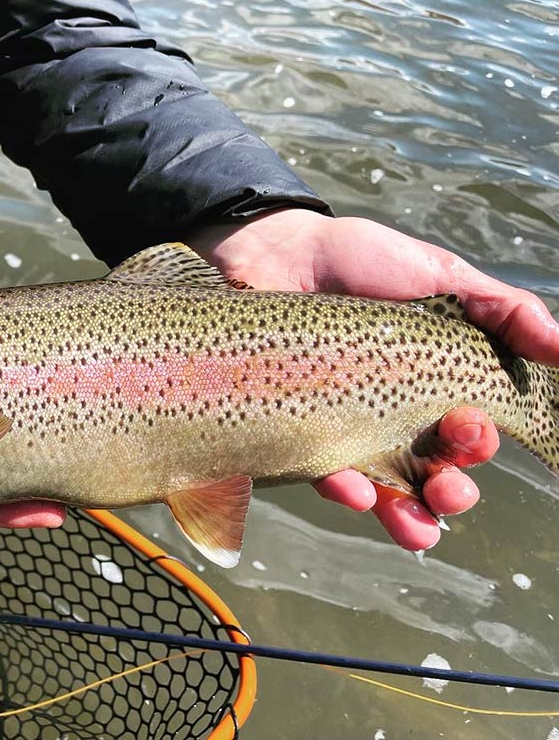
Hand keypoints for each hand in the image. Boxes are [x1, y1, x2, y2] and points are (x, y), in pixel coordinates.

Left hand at [189, 208, 558, 549]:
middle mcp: (397, 415)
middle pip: (437, 475)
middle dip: (454, 491)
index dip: (479, 443)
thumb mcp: (441, 277)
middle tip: (450, 483)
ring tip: (418, 524)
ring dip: (411, 516)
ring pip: (388, 492)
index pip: (470, 434)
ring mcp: (348, 428)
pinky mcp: (301, 432)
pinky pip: (325, 476)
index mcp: (436, 385)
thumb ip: (504, 311)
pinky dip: (346, 492)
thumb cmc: (360, 262)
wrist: (275, 253)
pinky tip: (356, 493)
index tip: (473, 425)